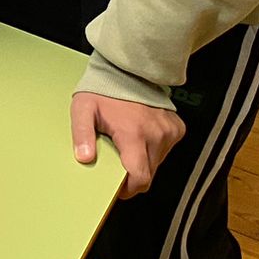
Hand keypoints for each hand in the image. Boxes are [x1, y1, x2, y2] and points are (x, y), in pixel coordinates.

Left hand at [71, 92, 185, 198]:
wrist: (128, 69)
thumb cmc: (104, 89)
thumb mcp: (83, 109)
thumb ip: (82, 135)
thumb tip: (84, 158)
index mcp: (134, 134)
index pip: (140, 177)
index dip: (130, 189)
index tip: (120, 190)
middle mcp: (156, 135)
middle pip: (149, 172)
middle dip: (134, 174)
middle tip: (118, 162)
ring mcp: (168, 131)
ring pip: (158, 162)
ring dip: (144, 160)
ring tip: (128, 144)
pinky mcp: (176, 127)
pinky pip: (166, 148)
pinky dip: (154, 147)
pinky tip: (141, 135)